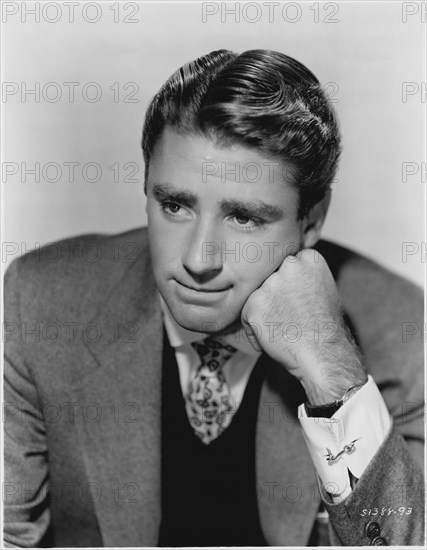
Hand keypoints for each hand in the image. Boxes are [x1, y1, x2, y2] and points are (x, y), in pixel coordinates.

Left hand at [240, 249, 366, 404]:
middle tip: (290, 315)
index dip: (289, 286)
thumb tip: (287, 267)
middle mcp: (289, 265)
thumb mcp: (323, 288)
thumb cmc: (324, 328)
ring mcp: (271, 283)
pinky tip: (274, 337)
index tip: (298, 301)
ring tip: (284, 327)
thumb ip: (304, 274)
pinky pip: (246, 315)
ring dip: (264, 311)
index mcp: (309, 259)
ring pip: (256, 295)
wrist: (322, 355)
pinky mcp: (255, 303)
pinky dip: (255, 330)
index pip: (286, 264)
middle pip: (269, 278)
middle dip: (274, 295)